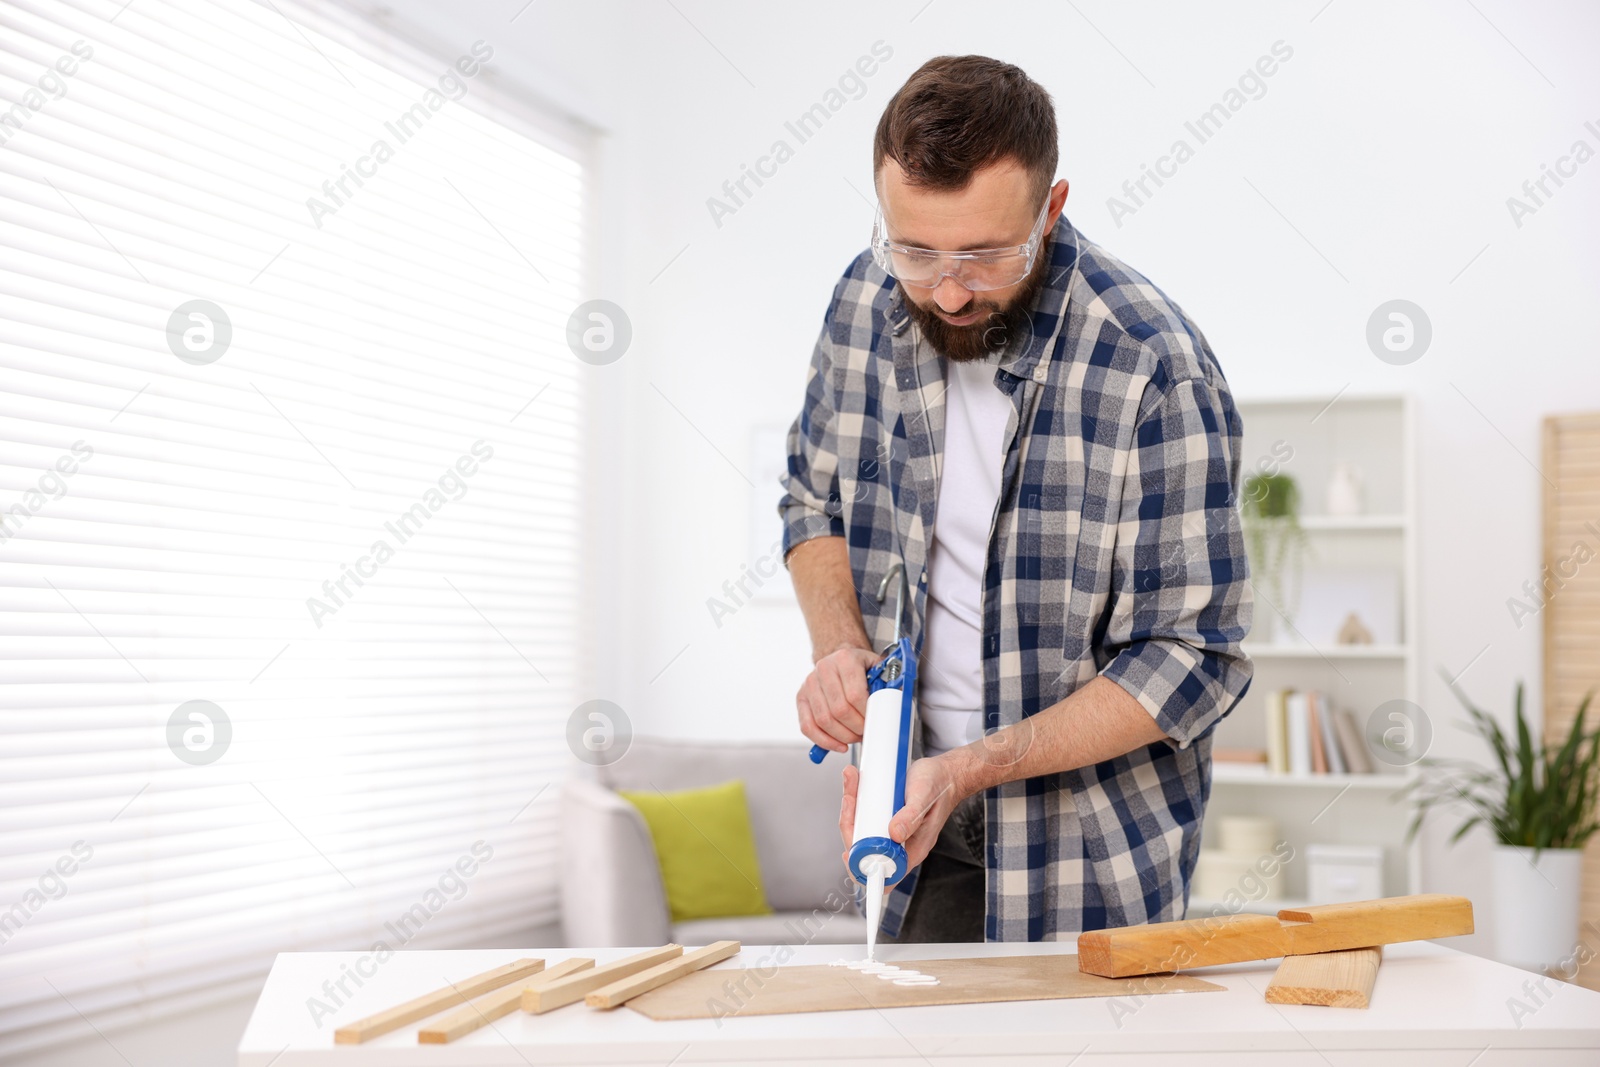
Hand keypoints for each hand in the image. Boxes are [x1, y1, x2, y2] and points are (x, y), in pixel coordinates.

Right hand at [796, 645, 879, 751]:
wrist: (839, 659)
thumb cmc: (860, 667)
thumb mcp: (876, 667)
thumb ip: (886, 683)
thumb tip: (892, 706)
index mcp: (845, 659)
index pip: (855, 695)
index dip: (866, 714)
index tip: (874, 722)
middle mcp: (824, 668)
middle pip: (839, 710)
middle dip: (855, 728)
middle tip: (866, 733)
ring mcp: (809, 683)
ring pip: (823, 720)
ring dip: (842, 736)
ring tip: (855, 737)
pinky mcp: (800, 697)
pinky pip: (807, 726)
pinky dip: (823, 741)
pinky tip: (838, 745)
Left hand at [837, 755, 965, 873]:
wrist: (946, 775)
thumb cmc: (940, 787)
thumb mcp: (925, 798)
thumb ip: (912, 816)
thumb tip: (894, 834)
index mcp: (912, 850)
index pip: (883, 876)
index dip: (861, 869)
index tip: (848, 853)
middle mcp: (900, 845)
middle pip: (863, 849)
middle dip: (850, 825)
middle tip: (850, 799)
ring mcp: (892, 832)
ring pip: (861, 831)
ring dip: (850, 809)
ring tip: (851, 783)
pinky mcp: (886, 818)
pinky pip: (864, 817)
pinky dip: (856, 802)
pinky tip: (854, 785)